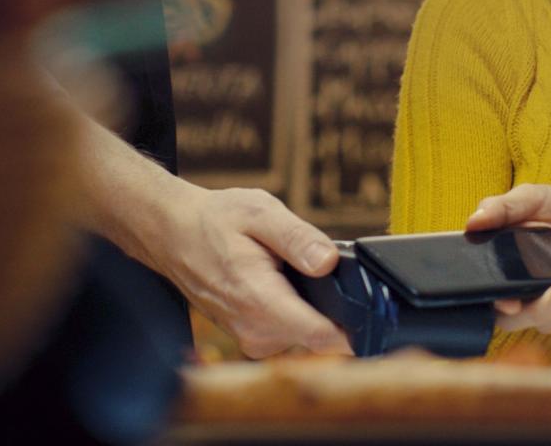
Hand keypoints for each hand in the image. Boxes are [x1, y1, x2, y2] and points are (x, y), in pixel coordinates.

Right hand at [156, 184, 353, 358]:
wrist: (173, 234)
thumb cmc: (215, 221)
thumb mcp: (261, 212)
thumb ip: (298, 238)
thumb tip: (329, 262)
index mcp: (259, 301)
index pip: (321, 337)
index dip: (355, 329)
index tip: (376, 317)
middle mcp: (255, 330)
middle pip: (322, 335)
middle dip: (336, 305)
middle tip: (324, 269)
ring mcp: (253, 338)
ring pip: (309, 333)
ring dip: (315, 305)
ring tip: (296, 270)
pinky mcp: (253, 338)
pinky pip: (293, 330)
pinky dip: (298, 308)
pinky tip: (287, 283)